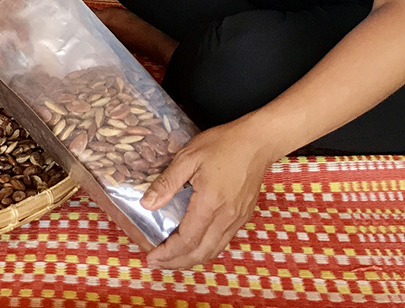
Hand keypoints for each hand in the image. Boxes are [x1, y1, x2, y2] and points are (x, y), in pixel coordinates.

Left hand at [140, 121, 270, 269]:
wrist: (258, 142)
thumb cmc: (222, 145)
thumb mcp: (188, 157)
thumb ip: (167, 182)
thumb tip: (147, 204)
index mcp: (209, 204)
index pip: (186, 240)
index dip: (167, 253)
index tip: (151, 257)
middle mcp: (226, 218)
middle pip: (200, 253)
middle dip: (177, 263)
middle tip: (157, 263)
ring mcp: (237, 219)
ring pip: (214, 251)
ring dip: (192, 260)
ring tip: (172, 259)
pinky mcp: (243, 216)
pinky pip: (223, 242)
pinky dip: (206, 250)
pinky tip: (195, 245)